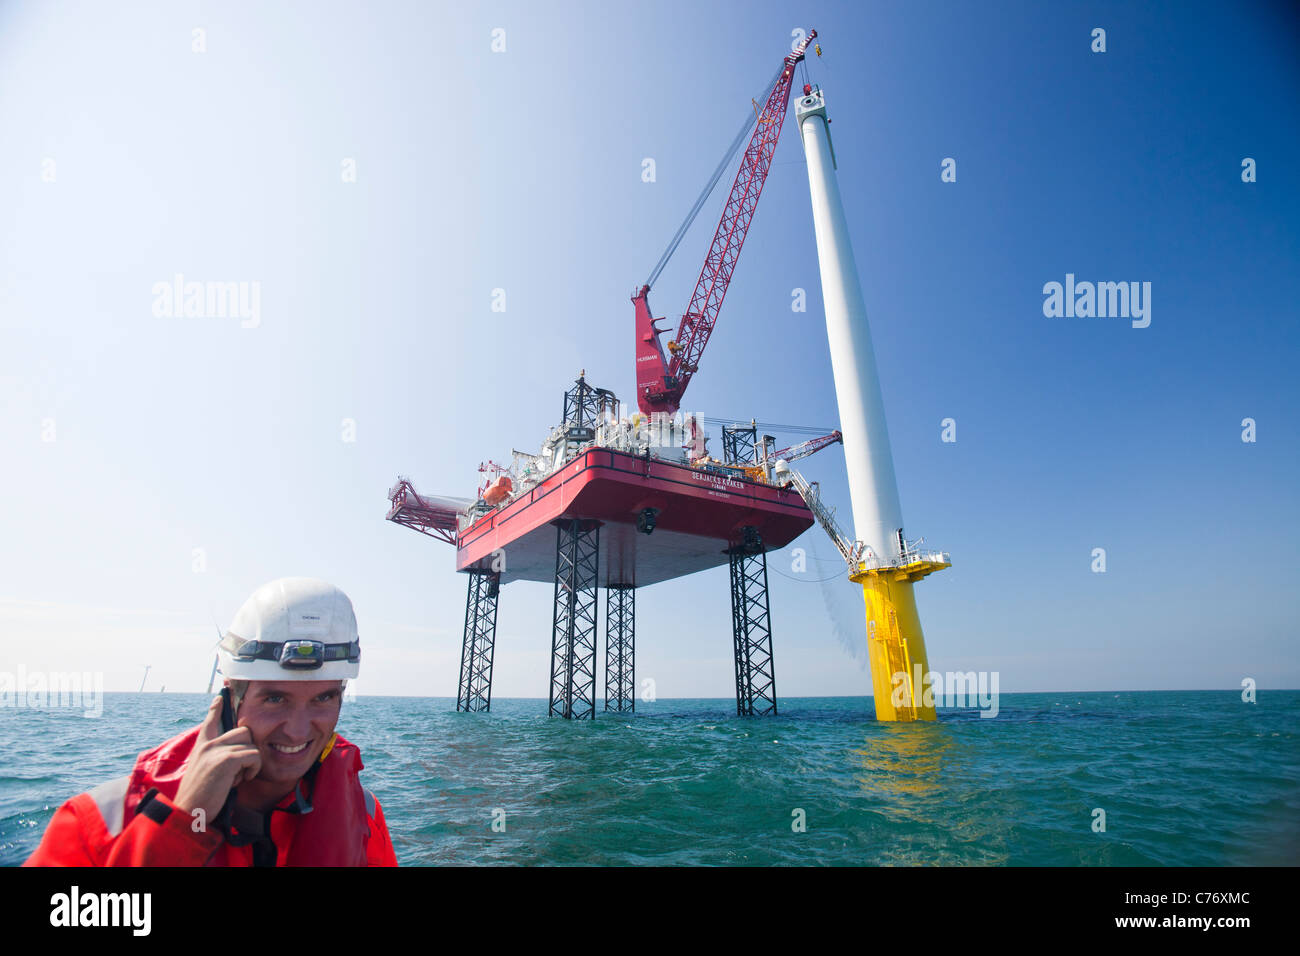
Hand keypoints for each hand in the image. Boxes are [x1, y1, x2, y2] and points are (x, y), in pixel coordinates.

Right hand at [173, 695, 262, 825]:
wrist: (188, 813)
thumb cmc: (200, 796)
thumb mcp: (204, 771)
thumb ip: (216, 757)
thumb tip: (238, 751)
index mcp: (201, 746)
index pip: (211, 721)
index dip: (216, 708)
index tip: (220, 697)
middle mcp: (207, 744)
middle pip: (244, 731)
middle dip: (248, 749)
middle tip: (238, 771)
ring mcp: (216, 750)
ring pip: (251, 744)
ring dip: (250, 763)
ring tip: (236, 778)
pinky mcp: (226, 760)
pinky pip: (254, 755)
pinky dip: (253, 769)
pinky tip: (241, 781)